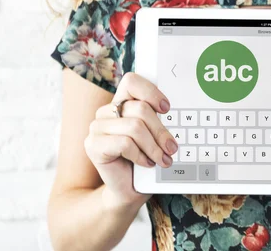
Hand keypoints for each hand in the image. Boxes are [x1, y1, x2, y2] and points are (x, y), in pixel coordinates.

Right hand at [84, 72, 177, 209]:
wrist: (129, 190)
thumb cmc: (144, 160)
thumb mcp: (154, 136)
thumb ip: (158, 120)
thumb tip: (178, 115)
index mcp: (121, 103)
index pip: (132, 81)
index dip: (151, 91)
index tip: (166, 108)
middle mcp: (107, 112)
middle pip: (140, 109)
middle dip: (161, 131)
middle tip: (172, 147)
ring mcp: (97, 127)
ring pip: (134, 127)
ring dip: (153, 146)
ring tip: (162, 159)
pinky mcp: (92, 145)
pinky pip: (124, 143)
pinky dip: (140, 155)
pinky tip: (145, 163)